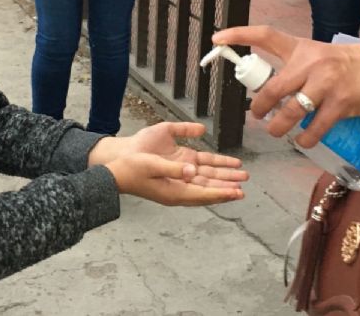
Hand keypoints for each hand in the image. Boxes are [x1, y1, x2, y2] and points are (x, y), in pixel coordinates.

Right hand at [89, 122, 248, 188]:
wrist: (116, 168)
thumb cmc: (131, 169)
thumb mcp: (151, 166)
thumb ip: (173, 168)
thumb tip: (192, 170)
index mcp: (174, 192)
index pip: (203, 194)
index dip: (221, 193)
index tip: (237, 193)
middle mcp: (179, 188)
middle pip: (208, 189)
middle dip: (226, 187)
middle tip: (243, 188)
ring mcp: (178, 180)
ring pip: (205, 180)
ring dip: (222, 177)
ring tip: (239, 176)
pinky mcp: (175, 171)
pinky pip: (197, 173)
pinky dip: (211, 170)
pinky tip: (221, 167)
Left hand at [211, 26, 359, 148]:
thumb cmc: (340, 63)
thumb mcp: (312, 53)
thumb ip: (290, 67)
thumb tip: (264, 89)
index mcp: (300, 48)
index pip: (266, 35)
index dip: (240, 34)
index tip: (217, 38)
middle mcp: (310, 64)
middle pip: (273, 88)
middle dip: (259, 107)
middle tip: (256, 114)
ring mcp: (325, 84)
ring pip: (291, 112)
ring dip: (278, 127)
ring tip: (276, 130)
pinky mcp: (340, 104)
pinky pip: (314, 129)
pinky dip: (304, 139)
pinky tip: (301, 141)